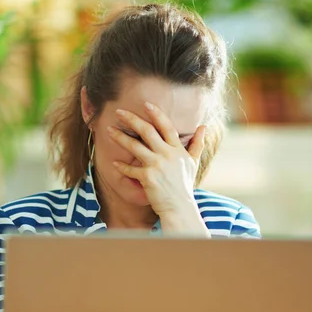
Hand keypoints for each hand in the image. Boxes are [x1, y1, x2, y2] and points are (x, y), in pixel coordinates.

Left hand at [108, 103, 206, 231]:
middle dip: (132, 119)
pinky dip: (121, 166)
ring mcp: (156, 166)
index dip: (156, 114)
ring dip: (120, 137)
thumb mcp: (193, 163)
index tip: (146, 104)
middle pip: (147, 131)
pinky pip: (130, 169)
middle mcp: (167, 155)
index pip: (166, 127)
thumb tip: (203, 127)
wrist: (179, 206)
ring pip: (135, 146)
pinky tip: (114, 162)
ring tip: (108, 130)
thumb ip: (197, 144)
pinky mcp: (147, 178)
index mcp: (177, 150)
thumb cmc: (185, 185)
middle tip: (119, 112)